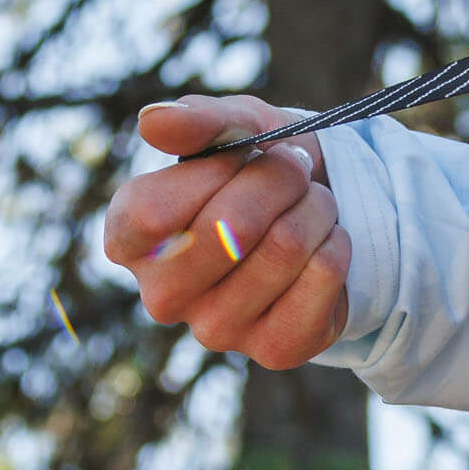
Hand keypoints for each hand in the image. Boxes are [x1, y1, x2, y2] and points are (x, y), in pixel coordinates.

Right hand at [104, 94, 350, 369]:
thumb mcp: (237, 126)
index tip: (244, 151)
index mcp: (130, 241)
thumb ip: (197, 120)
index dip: (214, 171)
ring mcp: (215, 330)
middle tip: (294, 168)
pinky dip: (338, 241)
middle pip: (228, 230)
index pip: (152, 211)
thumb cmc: (264, 166)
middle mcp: (162, 296)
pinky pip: (324, 274)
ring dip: (316, 206)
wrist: (329, 205)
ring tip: (311, 203)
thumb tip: (153, 121)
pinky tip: (324, 243)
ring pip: (285, 247)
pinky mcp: (274, 349)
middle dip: (280, 179)